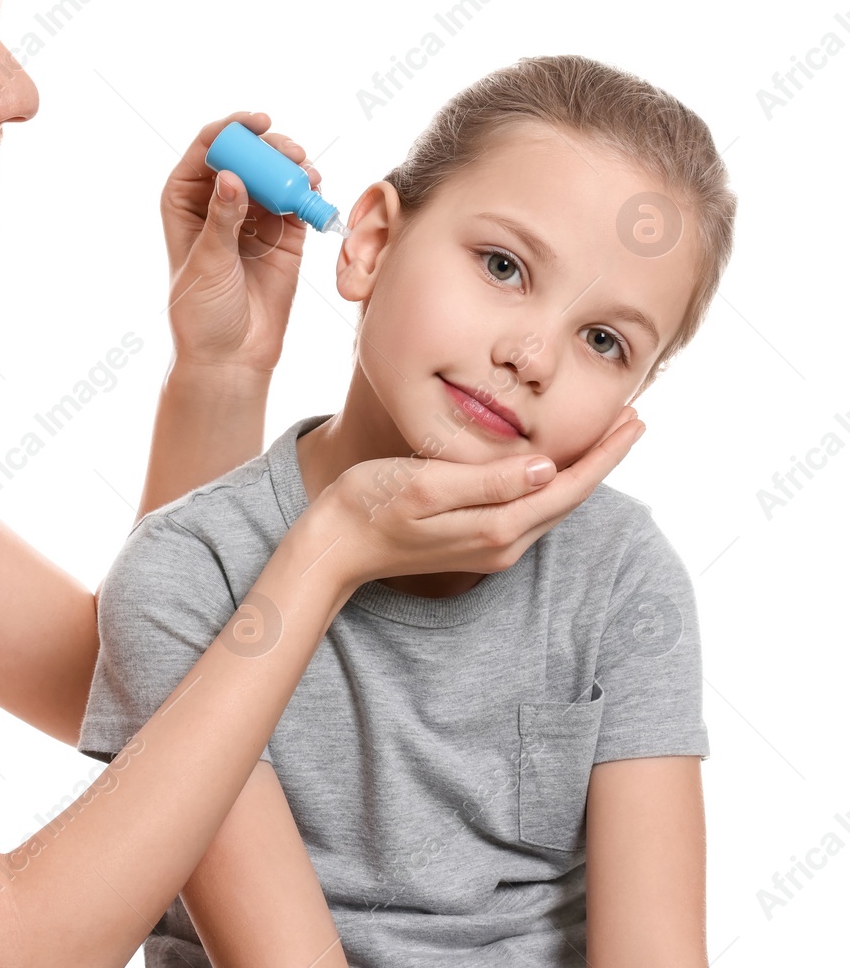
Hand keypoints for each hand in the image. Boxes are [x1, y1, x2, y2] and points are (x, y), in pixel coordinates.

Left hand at [159, 111, 324, 376]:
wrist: (231, 356)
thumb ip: (222, 220)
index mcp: (185, 203)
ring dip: (291, 168)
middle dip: (268, 149)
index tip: (256, 125)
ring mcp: (253, 217)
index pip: (206, 153)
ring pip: (273, 176)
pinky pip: (296, 202)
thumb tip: (232, 177)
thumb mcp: (208, 263)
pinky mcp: (283, 235)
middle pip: (245, 157)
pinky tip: (314, 190)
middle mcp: (219, 203)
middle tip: (290, 153)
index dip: (229, 131)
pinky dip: (307, 192)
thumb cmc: (203, 312)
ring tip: (306, 173)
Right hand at [302, 408, 645, 591]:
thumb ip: (487, 481)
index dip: (605, 452)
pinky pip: (529, 512)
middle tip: (630, 419)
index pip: (568, 485)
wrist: (333, 547)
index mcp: (496, 527)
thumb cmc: (369, 505)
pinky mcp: (475, 544)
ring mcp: (490, 548)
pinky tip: (553, 466)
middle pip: (570, 499)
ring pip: (552, 507)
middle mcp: (502, 545)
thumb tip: (545, 468)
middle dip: (603, 459)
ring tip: (603, 438)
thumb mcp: (425, 485)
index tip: (633, 420)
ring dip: (582, 471)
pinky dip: (553, 485)